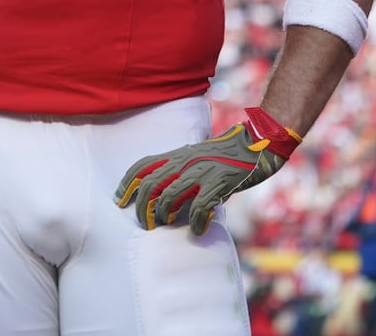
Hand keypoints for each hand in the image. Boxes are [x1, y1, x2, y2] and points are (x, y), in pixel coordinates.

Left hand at [114, 108, 300, 234]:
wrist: (256, 145)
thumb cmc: (226, 155)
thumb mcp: (197, 156)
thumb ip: (180, 170)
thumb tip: (163, 195)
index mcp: (178, 155)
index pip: (143, 165)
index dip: (126, 182)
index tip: (119, 198)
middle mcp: (185, 162)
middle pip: (150, 184)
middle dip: (142, 207)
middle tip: (144, 222)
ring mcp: (201, 171)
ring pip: (169, 196)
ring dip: (163, 215)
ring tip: (166, 224)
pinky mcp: (218, 182)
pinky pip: (200, 206)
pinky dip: (197, 223)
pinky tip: (198, 230)